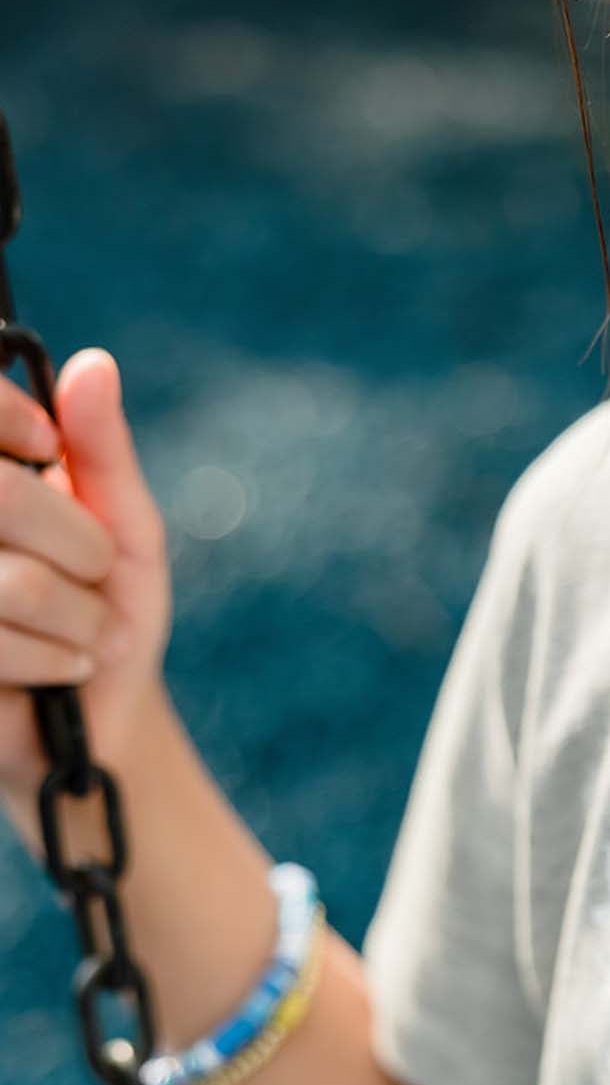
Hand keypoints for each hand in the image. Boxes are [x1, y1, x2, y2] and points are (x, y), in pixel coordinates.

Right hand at [0, 348, 170, 805]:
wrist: (101, 721)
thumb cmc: (110, 610)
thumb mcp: (123, 525)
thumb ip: (101, 449)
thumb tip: (94, 364)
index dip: (13, 421)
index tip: (49, 448)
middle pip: (3, 499)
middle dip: (77, 544)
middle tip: (97, 576)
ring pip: (9, 581)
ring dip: (77, 617)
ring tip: (89, 636)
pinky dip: (55, 659)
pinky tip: (64, 670)